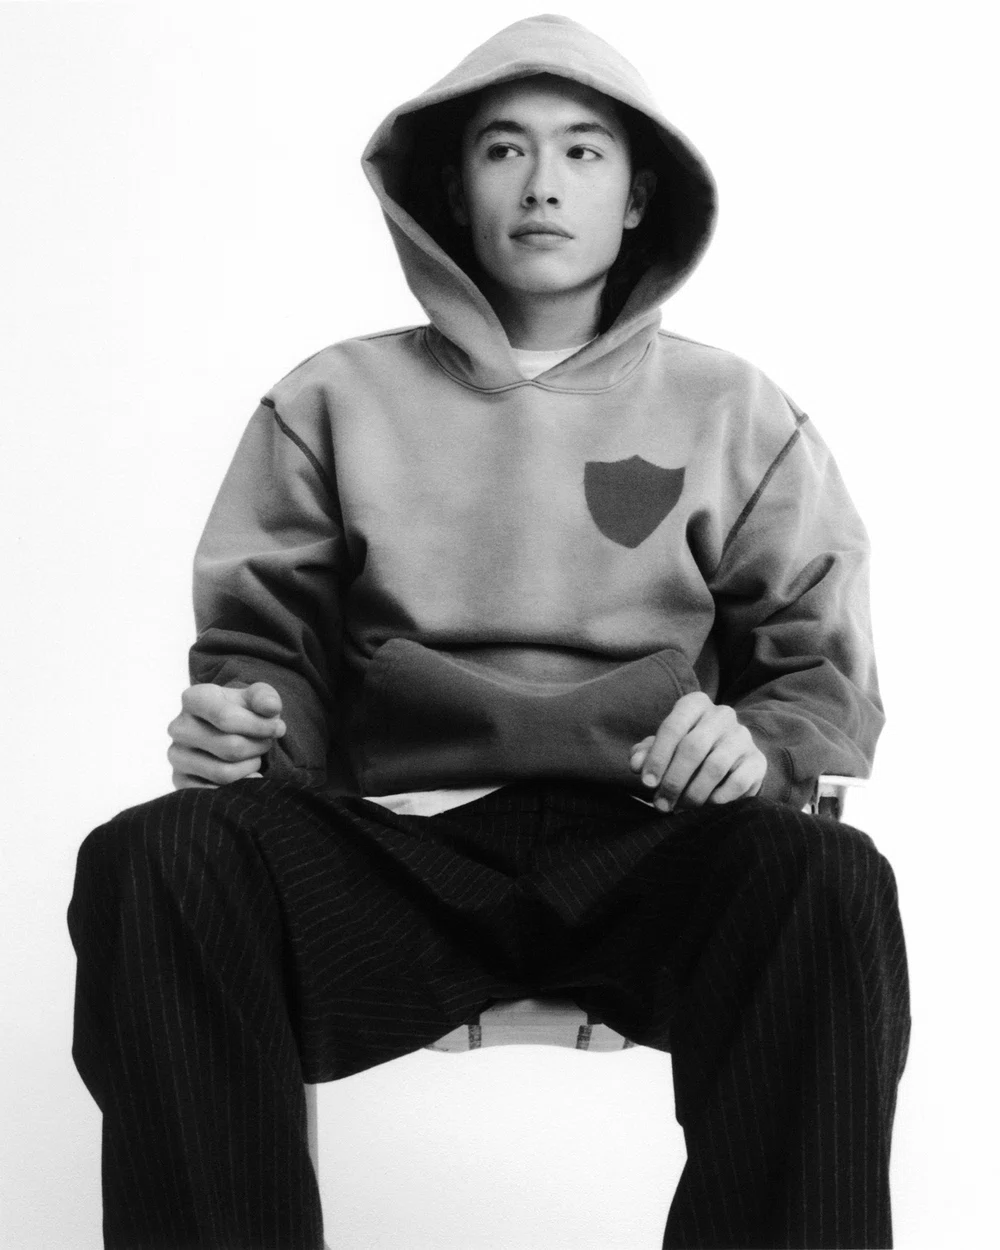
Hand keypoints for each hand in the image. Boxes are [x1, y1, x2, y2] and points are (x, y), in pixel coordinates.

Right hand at [167, 682, 285, 789]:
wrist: (230, 730)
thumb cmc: (245, 711)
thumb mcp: (258, 698)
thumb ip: (266, 697)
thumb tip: (271, 707)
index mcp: (194, 698)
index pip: (227, 718)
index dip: (260, 726)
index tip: (278, 728)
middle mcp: (179, 727)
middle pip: (230, 747)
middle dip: (258, 747)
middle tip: (267, 743)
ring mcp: (176, 755)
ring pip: (223, 772)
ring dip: (251, 766)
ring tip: (255, 756)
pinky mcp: (179, 780)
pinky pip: (214, 793)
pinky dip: (238, 786)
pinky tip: (247, 775)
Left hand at [629, 691, 765, 810]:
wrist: (729, 761)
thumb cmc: (686, 753)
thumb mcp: (663, 749)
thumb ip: (646, 754)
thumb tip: (637, 763)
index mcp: (695, 704)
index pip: (673, 727)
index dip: (657, 757)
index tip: (647, 783)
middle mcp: (721, 715)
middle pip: (693, 747)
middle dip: (673, 780)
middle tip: (661, 804)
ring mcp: (742, 736)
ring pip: (715, 766)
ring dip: (694, 793)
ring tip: (681, 808)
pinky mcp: (757, 760)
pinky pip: (739, 781)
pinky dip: (720, 797)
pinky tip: (707, 805)